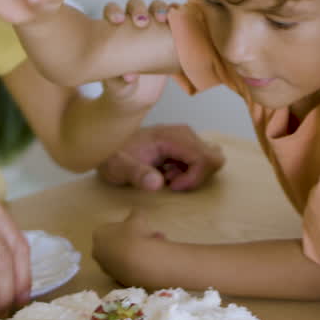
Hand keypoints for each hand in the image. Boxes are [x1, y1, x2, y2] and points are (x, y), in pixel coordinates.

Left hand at [92, 208, 166, 286]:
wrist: (141, 263)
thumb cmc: (135, 235)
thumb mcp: (138, 217)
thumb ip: (136, 213)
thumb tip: (137, 212)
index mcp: (99, 234)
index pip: (110, 228)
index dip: (126, 227)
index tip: (139, 227)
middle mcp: (98, 252)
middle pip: (117, 243)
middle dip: (133, 239)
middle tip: (150, 236)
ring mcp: (107, 268)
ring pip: (124, 256)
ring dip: (138, 251)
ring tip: (156, 246)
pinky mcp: (117, 280)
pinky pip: (128, 268)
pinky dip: (138, 264)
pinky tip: (152, 259)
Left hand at [97, 124, 225, 191]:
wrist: (106, 145)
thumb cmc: (112, 156)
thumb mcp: (118, 168)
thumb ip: (136, 174)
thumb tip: (157, 183)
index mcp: (169, 136)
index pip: (204, 157)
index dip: (193, 178)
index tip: (171, 186)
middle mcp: (183, 133)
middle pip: (213, 158)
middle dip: (196, 177)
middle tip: (171, 182)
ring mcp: (185, 137)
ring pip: (210, 159)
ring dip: (193, 175)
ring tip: (168, 177)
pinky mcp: (184, 144)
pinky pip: (202, 160)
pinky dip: (190, 173)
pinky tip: (168, 173)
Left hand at [98, 0, 173, 110]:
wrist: (138, 94)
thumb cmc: (121, 85)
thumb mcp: (117, 84)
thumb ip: (119, 79)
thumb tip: (130, 76)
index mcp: (114, 29)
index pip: (112, 10)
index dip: (114, 11)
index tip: (118, 21)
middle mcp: (133, 22)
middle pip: (135, 5)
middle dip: (139, 9)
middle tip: (143, 22)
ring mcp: (153, 26)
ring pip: (156, 7)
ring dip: (161, 8)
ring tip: (164, 19)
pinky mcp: (169, 34)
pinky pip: (177, 18)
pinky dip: (181, 15)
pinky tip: (185, 19)